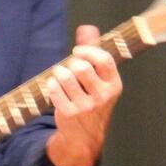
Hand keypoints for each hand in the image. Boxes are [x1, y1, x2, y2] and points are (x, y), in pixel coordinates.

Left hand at [45, 24, 122, 165]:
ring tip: (61, 77)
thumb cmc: (92, 101)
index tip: (77, 51)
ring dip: (59, 72)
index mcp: (114, 85)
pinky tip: (56, 89)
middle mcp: (102, 96)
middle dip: (71, 63)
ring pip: (65, 76)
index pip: (104, 60)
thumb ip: (93, 53)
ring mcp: (86, 107)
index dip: (88, 50)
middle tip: (69, 68)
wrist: (85, 137)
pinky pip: (54, 89)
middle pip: (82, 67)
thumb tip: (88, 28)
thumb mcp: (99, 80)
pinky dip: (51, 85)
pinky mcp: (69, 114)